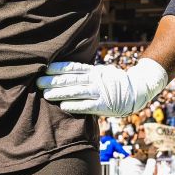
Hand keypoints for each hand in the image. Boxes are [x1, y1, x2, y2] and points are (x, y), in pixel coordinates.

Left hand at [36, 58, 168, 116]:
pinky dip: (74, 105)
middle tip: (38, 82)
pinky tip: (62, 106)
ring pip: (76, 92)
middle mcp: (94, 80)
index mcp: (93, 71)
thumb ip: (86, 72)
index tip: (44, 68)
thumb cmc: (113, 82)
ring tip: (46, 94)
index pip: (72, 68)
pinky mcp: (103, 105)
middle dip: (53, 80)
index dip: (58, 68)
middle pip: (71, 79)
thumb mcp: (100, 72)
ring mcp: (99, 92)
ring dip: (60, 93)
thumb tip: (66, 70)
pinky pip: (86, 106)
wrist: (136, 91)